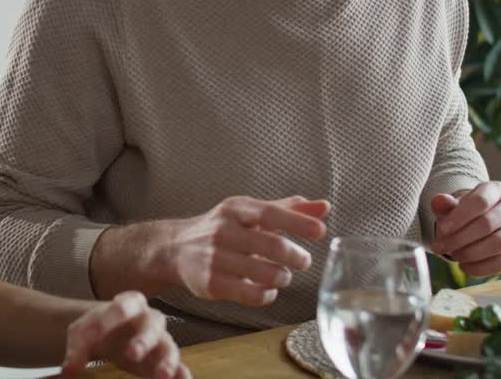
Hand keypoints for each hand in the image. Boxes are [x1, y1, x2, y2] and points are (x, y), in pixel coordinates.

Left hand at [60, 291, 189, 378]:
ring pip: (169, 346)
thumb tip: (69, 371)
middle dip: (143, 340)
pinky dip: (181, 374)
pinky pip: (178, 366)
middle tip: (131, 353)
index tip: (92, 337)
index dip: (109, 320)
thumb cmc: (97, 330)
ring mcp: (160, 340)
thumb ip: (76, 350)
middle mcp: (148, 319)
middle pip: (152, 324)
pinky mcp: (164, 360)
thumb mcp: (82, 335)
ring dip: (167, 360)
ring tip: (162, 375)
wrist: (107, 337)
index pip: (122, 306)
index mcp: (128, 303)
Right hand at [165, 196, 328, 306]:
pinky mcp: (210, 283)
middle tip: (304, 261)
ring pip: (263, 272)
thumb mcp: (251, 212)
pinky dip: (267, 294)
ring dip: (283, 277)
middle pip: (270, 245)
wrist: (175, 248)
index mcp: (235, 208)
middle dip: (295, 256)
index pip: (270, 212)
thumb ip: (288, 210)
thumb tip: (324, 207)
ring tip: (284, 275)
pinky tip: (268, 290)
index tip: (320, 231)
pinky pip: (250, 294)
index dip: (297, 222)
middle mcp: (223, 231)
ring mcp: (215, 258)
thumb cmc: (224, 229)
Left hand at [430, 181, 500, 276]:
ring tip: (453, 256)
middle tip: (440, 247)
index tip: (442, 229)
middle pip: (488, 223)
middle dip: (460, 238)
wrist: (478, 223)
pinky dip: (482, 268)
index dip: (460, 216)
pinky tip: (465, 267)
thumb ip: (444, 204)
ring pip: (498, 244)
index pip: (481, 201)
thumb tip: (438, 201)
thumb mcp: (451, 206)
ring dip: (471, 253)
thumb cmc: (463, 213)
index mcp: (496, 189)